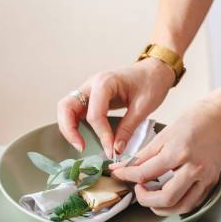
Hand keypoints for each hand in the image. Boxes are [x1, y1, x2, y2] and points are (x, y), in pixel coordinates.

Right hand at [57, 58, 174, 157]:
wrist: (155, 70)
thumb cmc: (151, 82)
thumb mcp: (143, 107)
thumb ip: (127, 129)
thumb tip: (116, 150)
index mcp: (105, 82)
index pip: (94, 114)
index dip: (101, 135)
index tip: (111, 151)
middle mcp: (91, 84)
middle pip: (66, 107)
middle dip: (69, 129)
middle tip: (81, 147)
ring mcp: (88, 90)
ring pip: (66, 109)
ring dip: (68, 128)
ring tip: (80, 144)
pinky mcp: (89, 97)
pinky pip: (73, 111)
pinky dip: (73, 124)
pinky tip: (83, 136)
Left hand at [111, 98, 220, 214]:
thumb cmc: (194, 121)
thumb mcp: (163, 135)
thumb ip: (143, 156)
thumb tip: (123, 167)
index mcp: (178, 153)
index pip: (146, 173)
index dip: (127, 176)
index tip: (118, 174)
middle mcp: (194, 168)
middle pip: (165, 198)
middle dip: (145, 199)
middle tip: (137, 189)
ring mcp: (205, 178)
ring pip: (180, 206)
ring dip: (161, 208)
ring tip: (151, 197)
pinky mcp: (212, 182)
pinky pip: (193, 203)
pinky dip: (177, 205)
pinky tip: (168, 198)